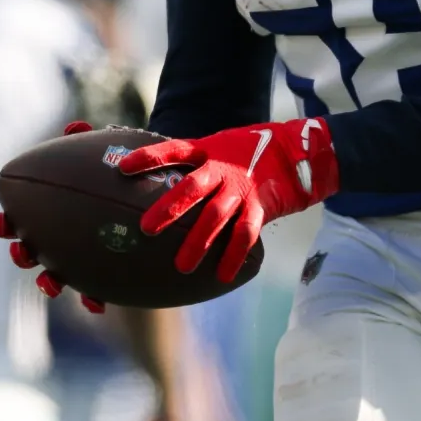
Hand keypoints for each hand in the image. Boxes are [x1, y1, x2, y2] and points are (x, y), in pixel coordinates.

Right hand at [0, 120, 116, 313]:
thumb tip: (76, 127)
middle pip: (28, 251)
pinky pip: (94, 293)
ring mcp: (77, 260)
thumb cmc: (115, 168)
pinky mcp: (103, 276)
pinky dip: (91, 299)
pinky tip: (96, 302)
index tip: (3, 222)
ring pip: (54, 277)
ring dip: (47, 282)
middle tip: (21, 249)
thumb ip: (86, 140)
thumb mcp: (103, 150)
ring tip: (50, 282)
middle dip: (20, 254)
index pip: (18, 219)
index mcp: (48, 211)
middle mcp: (57, 238)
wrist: (147, 191)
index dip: (6, 223)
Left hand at [118, 116, 338, 281]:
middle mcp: (222, 168)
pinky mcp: (260, 206)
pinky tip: (221, 275)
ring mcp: (241, 188)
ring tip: (181, 266)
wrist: (297, 152)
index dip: (148, 158)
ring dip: (198, 242)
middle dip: (169, 209)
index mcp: (207, 150)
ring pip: (216, 217)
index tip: (122, 168)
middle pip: (191, 188)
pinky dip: (234, 256)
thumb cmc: (248, 150)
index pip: (173, 150)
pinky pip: (245, 235)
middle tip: (146, 229)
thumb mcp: (217, 145)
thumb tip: (156, 174)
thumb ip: (192, 160)